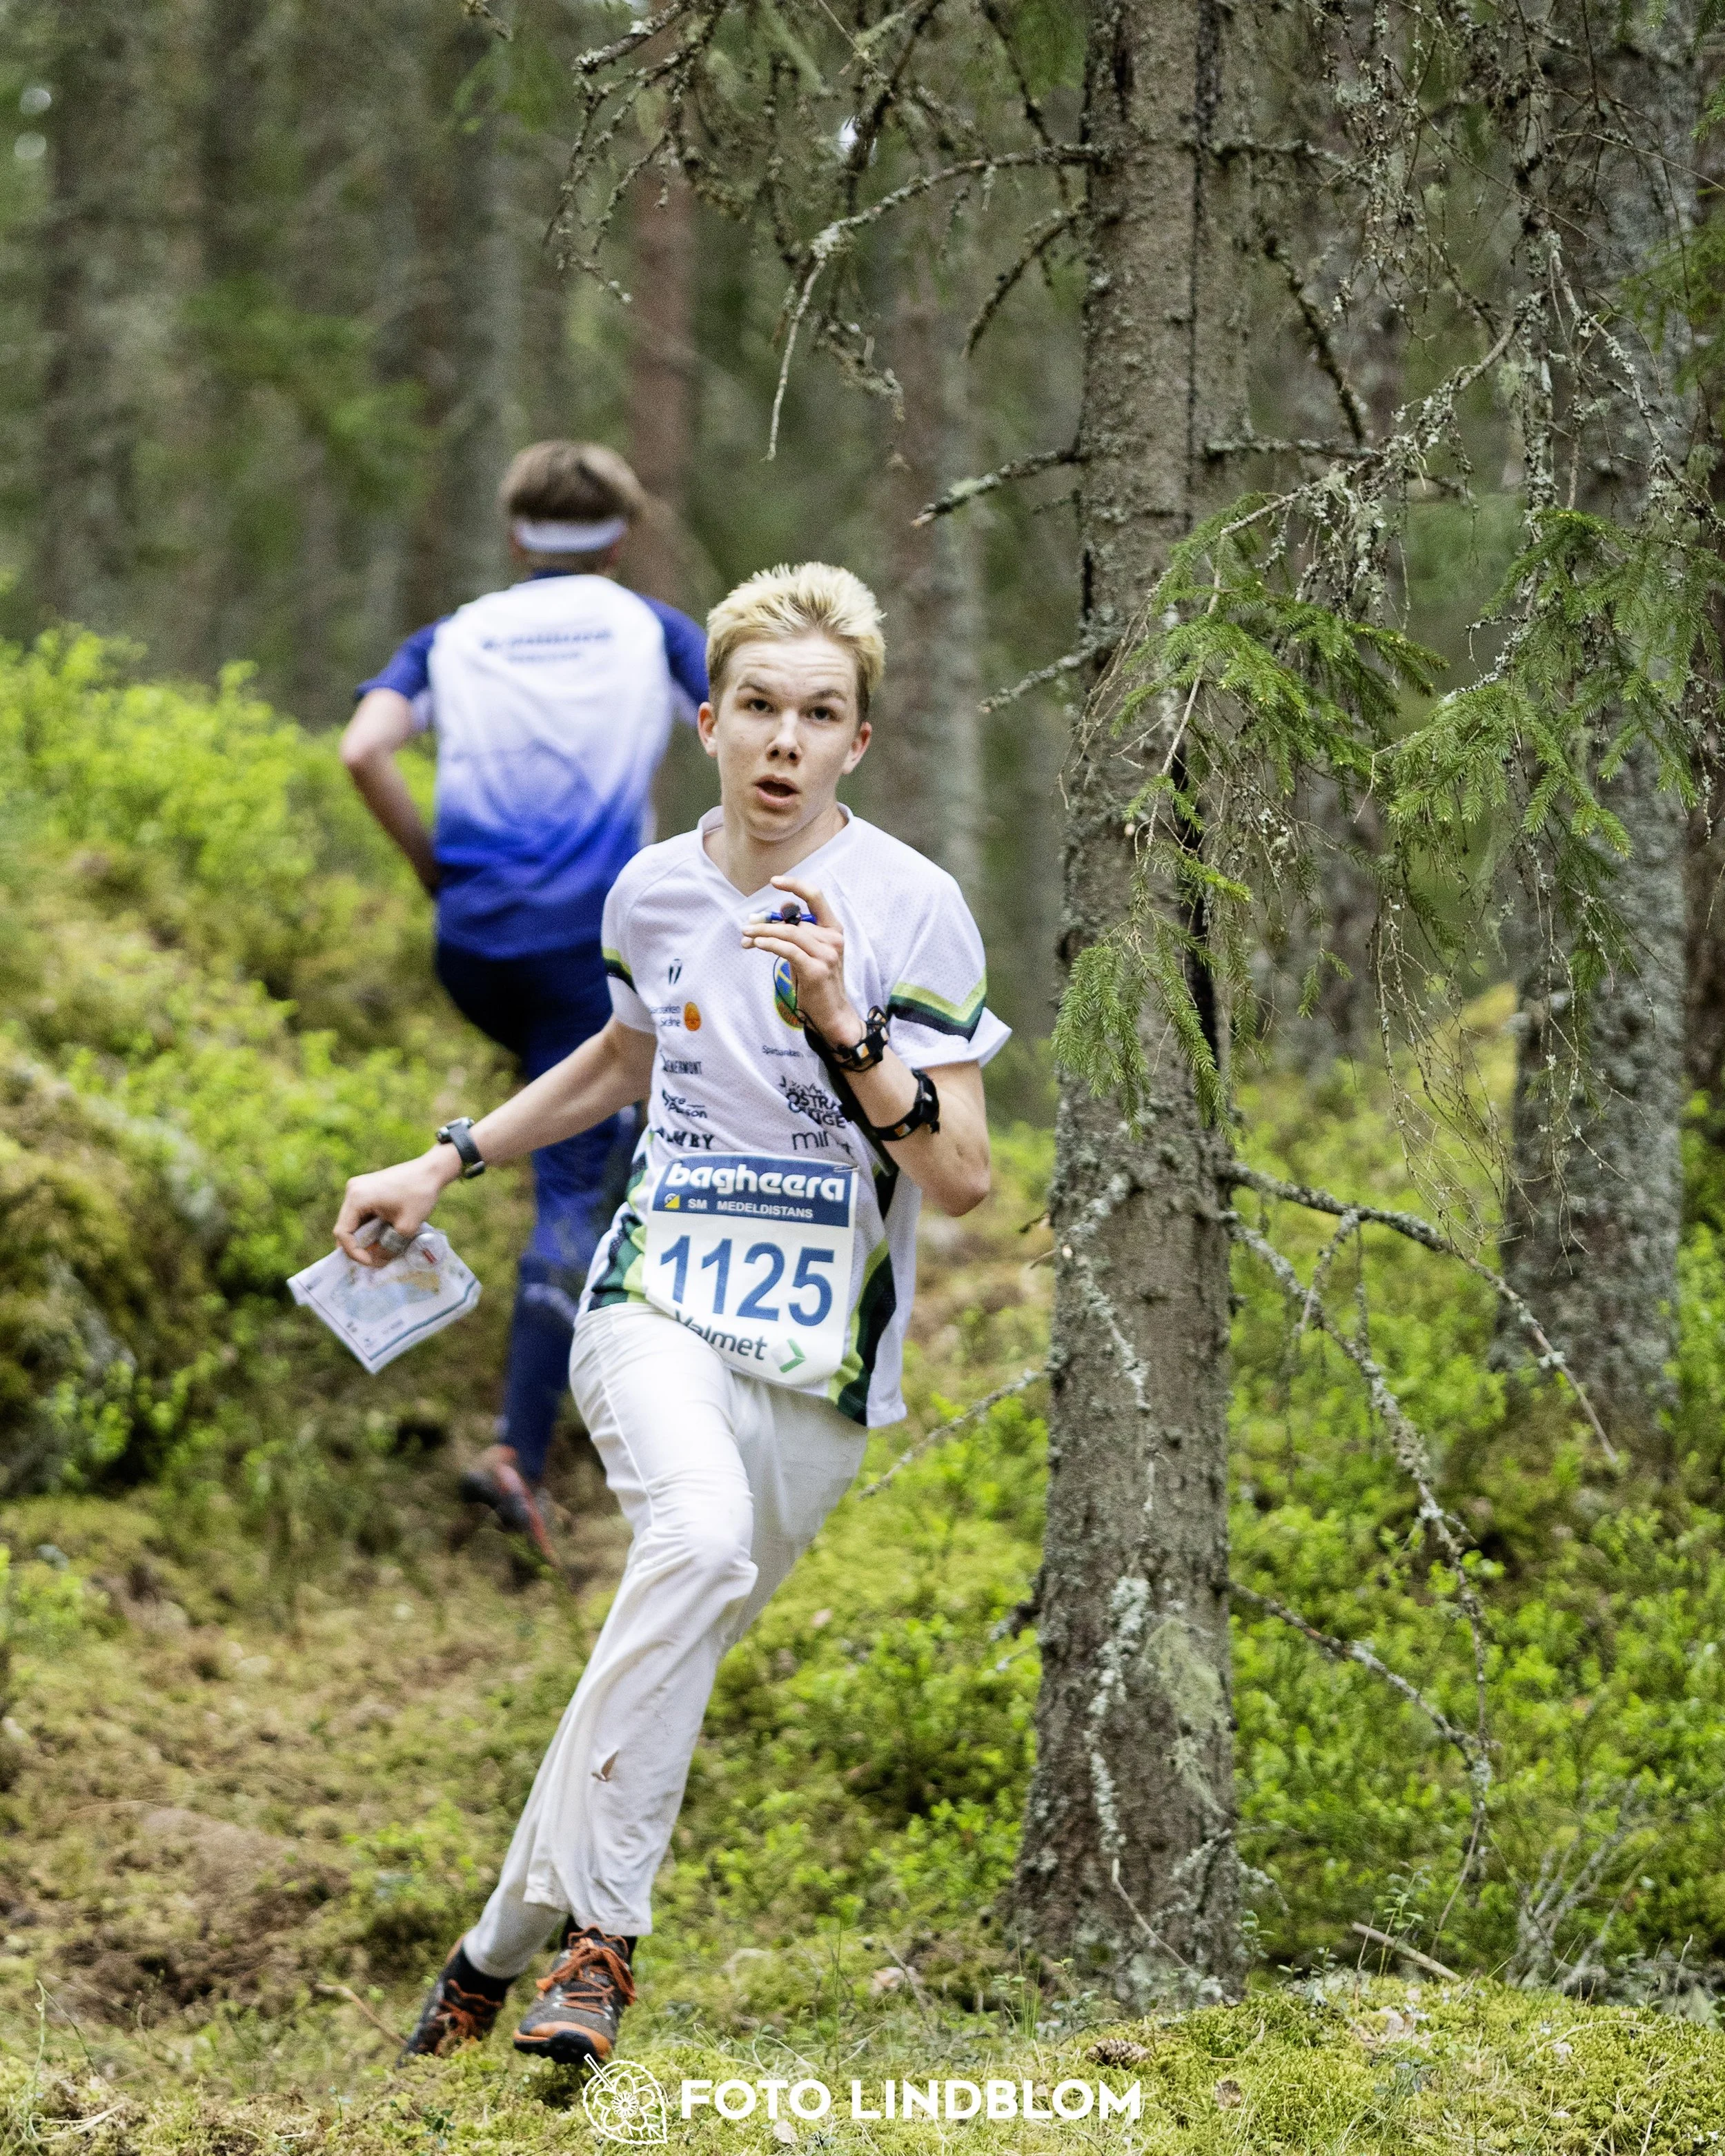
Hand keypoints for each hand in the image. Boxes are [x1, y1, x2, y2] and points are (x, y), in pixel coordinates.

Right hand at [334, 1148, 458, 1265]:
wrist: (431, 1171)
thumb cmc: (420, 1195)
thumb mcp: (406, 1227)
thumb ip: (387, 1248)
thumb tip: (377, 1260)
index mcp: (357, 1198)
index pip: (343, 1233)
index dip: (354, 1252)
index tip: (372, 1262)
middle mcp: (352, 1190)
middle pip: (345, 1227)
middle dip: (358, 1247)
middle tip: (374, 1260)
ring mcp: (358, 1188)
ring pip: (352, 1221)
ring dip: (363, 1237)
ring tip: (379, 1250)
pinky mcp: (366, 1188)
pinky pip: (360, 1213)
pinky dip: (368, 1227)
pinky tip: (381, 1236)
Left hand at [739, 876, 861, 1043]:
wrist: (833, 1014)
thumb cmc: (818, 983)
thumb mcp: (809, 953)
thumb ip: (797, 932)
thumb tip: (779, 910)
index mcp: (834, 929)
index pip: (816, 897)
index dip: (795, 885)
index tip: (774, 881)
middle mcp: (833, 939)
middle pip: (793, 920)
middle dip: (765, 923)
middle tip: (746, 927)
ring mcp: (827, 954)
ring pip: (789, 933)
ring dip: (763, 933)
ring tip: (746, 936)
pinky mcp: (817, 970)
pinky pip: (788, 950)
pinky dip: (770, 944)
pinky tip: (757, 944)